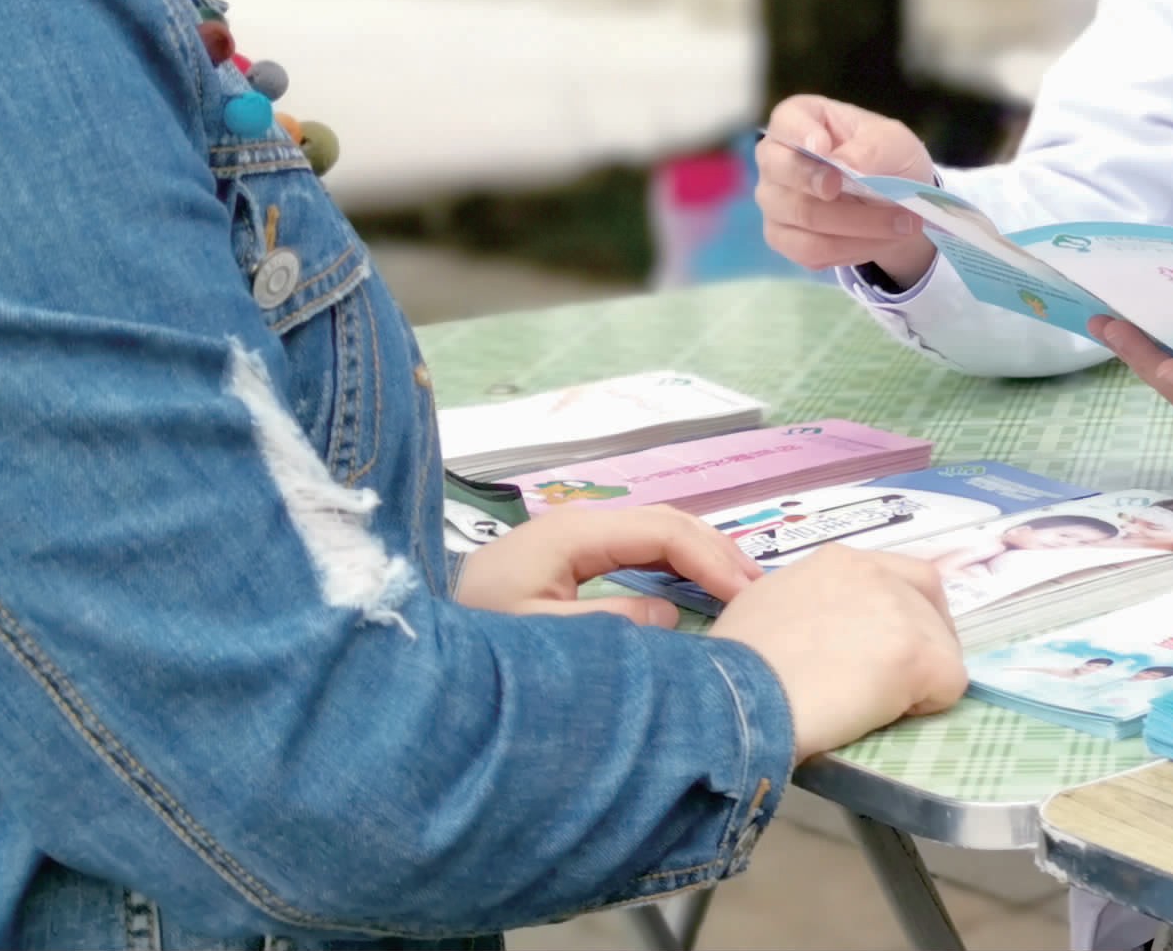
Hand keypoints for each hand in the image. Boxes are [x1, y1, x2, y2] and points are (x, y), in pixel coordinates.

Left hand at [453, 503, 756, 624]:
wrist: (410, 648)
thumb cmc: (470, 643)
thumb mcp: (537, 641)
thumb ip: (607, 629)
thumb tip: (672, 618)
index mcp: (573, 534)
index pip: (664, 531)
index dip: (712, 559)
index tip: (748, 597)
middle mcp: (578, 526)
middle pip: (667, 523)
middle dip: (718, 552)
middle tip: (762, 593)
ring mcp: (573, 541)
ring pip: (656, 535)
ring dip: (702, 558)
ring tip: (743, 592)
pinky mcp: (568, 561)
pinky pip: (637, 555)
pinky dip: (676, 569)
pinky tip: (697, 593)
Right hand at [709, 546, 969, 759]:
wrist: (736, 697)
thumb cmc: (735, 664)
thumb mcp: (764, 607)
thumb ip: (804, 605)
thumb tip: (816, 630)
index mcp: (838, 562)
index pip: (898, 576)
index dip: (897, 613)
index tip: (877, 647)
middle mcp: (876, 573)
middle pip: (929, 601)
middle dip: (922, 638)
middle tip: (894, 679)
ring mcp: (902, 612)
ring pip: (942, 644)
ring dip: (920, 675)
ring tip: (874, 704)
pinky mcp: (920, 655)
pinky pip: (951, 683)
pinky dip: (929, 705)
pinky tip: (886, 716)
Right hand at [756, 95, 940, 283]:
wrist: (897, 204)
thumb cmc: (888, 158)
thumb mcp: (893, 143)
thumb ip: (869, 149)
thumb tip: (843, 165)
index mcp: (800, 120)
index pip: (786, 120)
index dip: (800, 133)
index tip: (823, 148)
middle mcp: (775, 159)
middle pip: (782, 170)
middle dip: (824, 184)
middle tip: (869, 192)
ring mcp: (774, 201)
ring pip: (804, 215)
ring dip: (859, 224)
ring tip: (902, 224)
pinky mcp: (782, 238)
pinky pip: (809, 249)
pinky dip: (852, 248)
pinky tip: (880, 241)